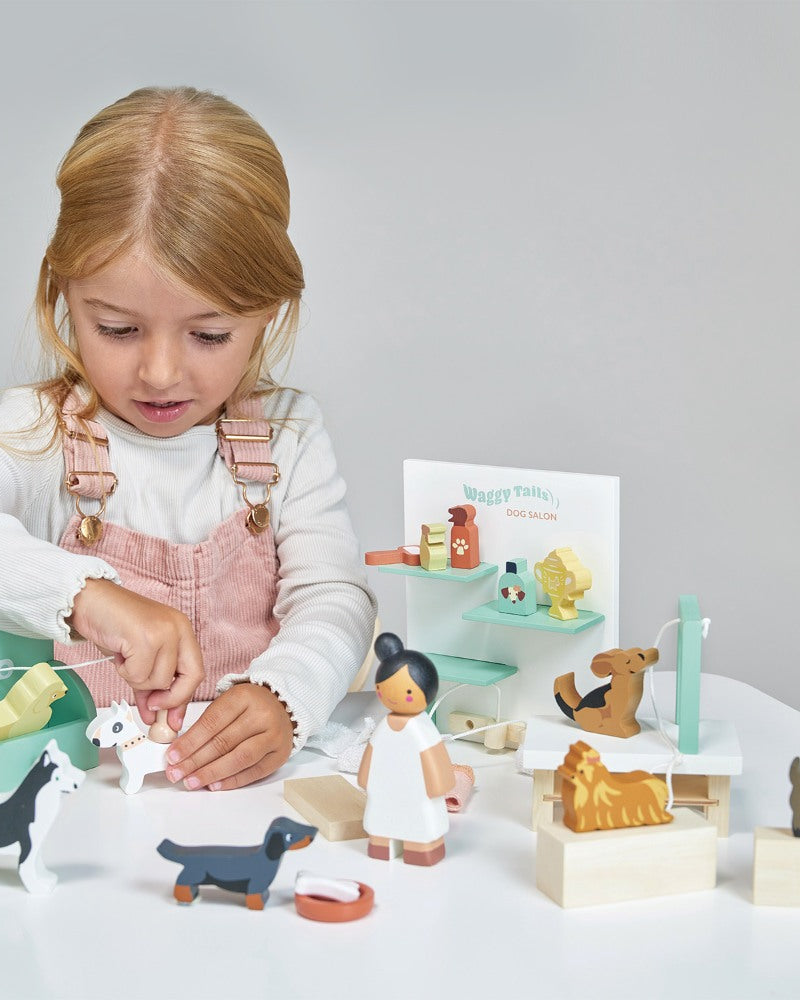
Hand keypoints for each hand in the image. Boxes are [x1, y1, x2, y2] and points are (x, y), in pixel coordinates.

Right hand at [68, 578, 203, 730]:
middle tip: (150, 705)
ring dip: (137, 680)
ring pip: (159, 681)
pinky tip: (119, 654)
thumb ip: (151, 684)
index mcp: (183, 630)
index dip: (183, 698)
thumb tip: (155, 717)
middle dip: (168, 699)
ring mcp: (164, 632)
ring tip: (126, 660)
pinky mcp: (146, 638)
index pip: (196, 672)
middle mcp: (179, 628)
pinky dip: (125, 672)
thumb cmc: (113, 624)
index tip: (172, 719)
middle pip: (189, 678)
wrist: (89, 601)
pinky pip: (138, 675)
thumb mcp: (140, 656)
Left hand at [164, 684, 294, 790]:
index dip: (190, 742)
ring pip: (239, 758)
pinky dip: (233, 780)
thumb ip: (205, 723)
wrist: (283, 705)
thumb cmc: (248, 706)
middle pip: (224, 742)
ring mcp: (274, 735)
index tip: (172, 756)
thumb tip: (179, 751)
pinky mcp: (281, 754)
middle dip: (195, 761)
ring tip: (192, 782)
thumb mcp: (227, 702)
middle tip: (176, 773)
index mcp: (244, 697)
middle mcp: (262, 715)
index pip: (212, 722)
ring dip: (212, 773)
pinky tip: (215, 785)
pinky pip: (254, 771)